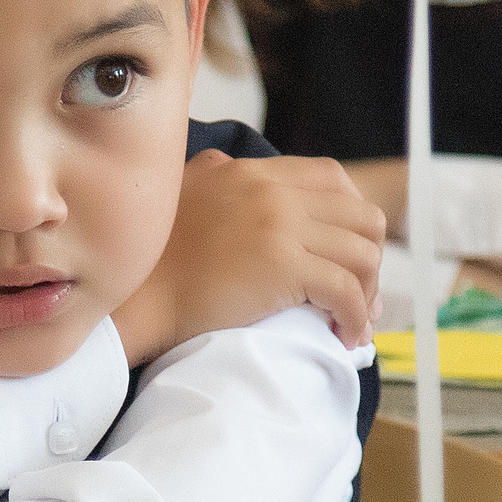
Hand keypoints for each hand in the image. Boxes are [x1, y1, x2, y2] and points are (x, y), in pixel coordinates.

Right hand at [110, 149, 383, 363]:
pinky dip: (354, 318)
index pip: (332, 179)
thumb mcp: (180, 192)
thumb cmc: (151, 259)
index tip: (348, 254)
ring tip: (352, 321)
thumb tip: (220, 166)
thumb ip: (209, 173)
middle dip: (370, 258)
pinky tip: (344, 336)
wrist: (132, 297)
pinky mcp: (282, 266)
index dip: (352, 218)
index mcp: (253, 173)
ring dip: (367, 293)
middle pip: (361, 216)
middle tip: (359, 295)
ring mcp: (280, 226)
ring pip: (363, 254)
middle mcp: (272, 192)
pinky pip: (346, 291)